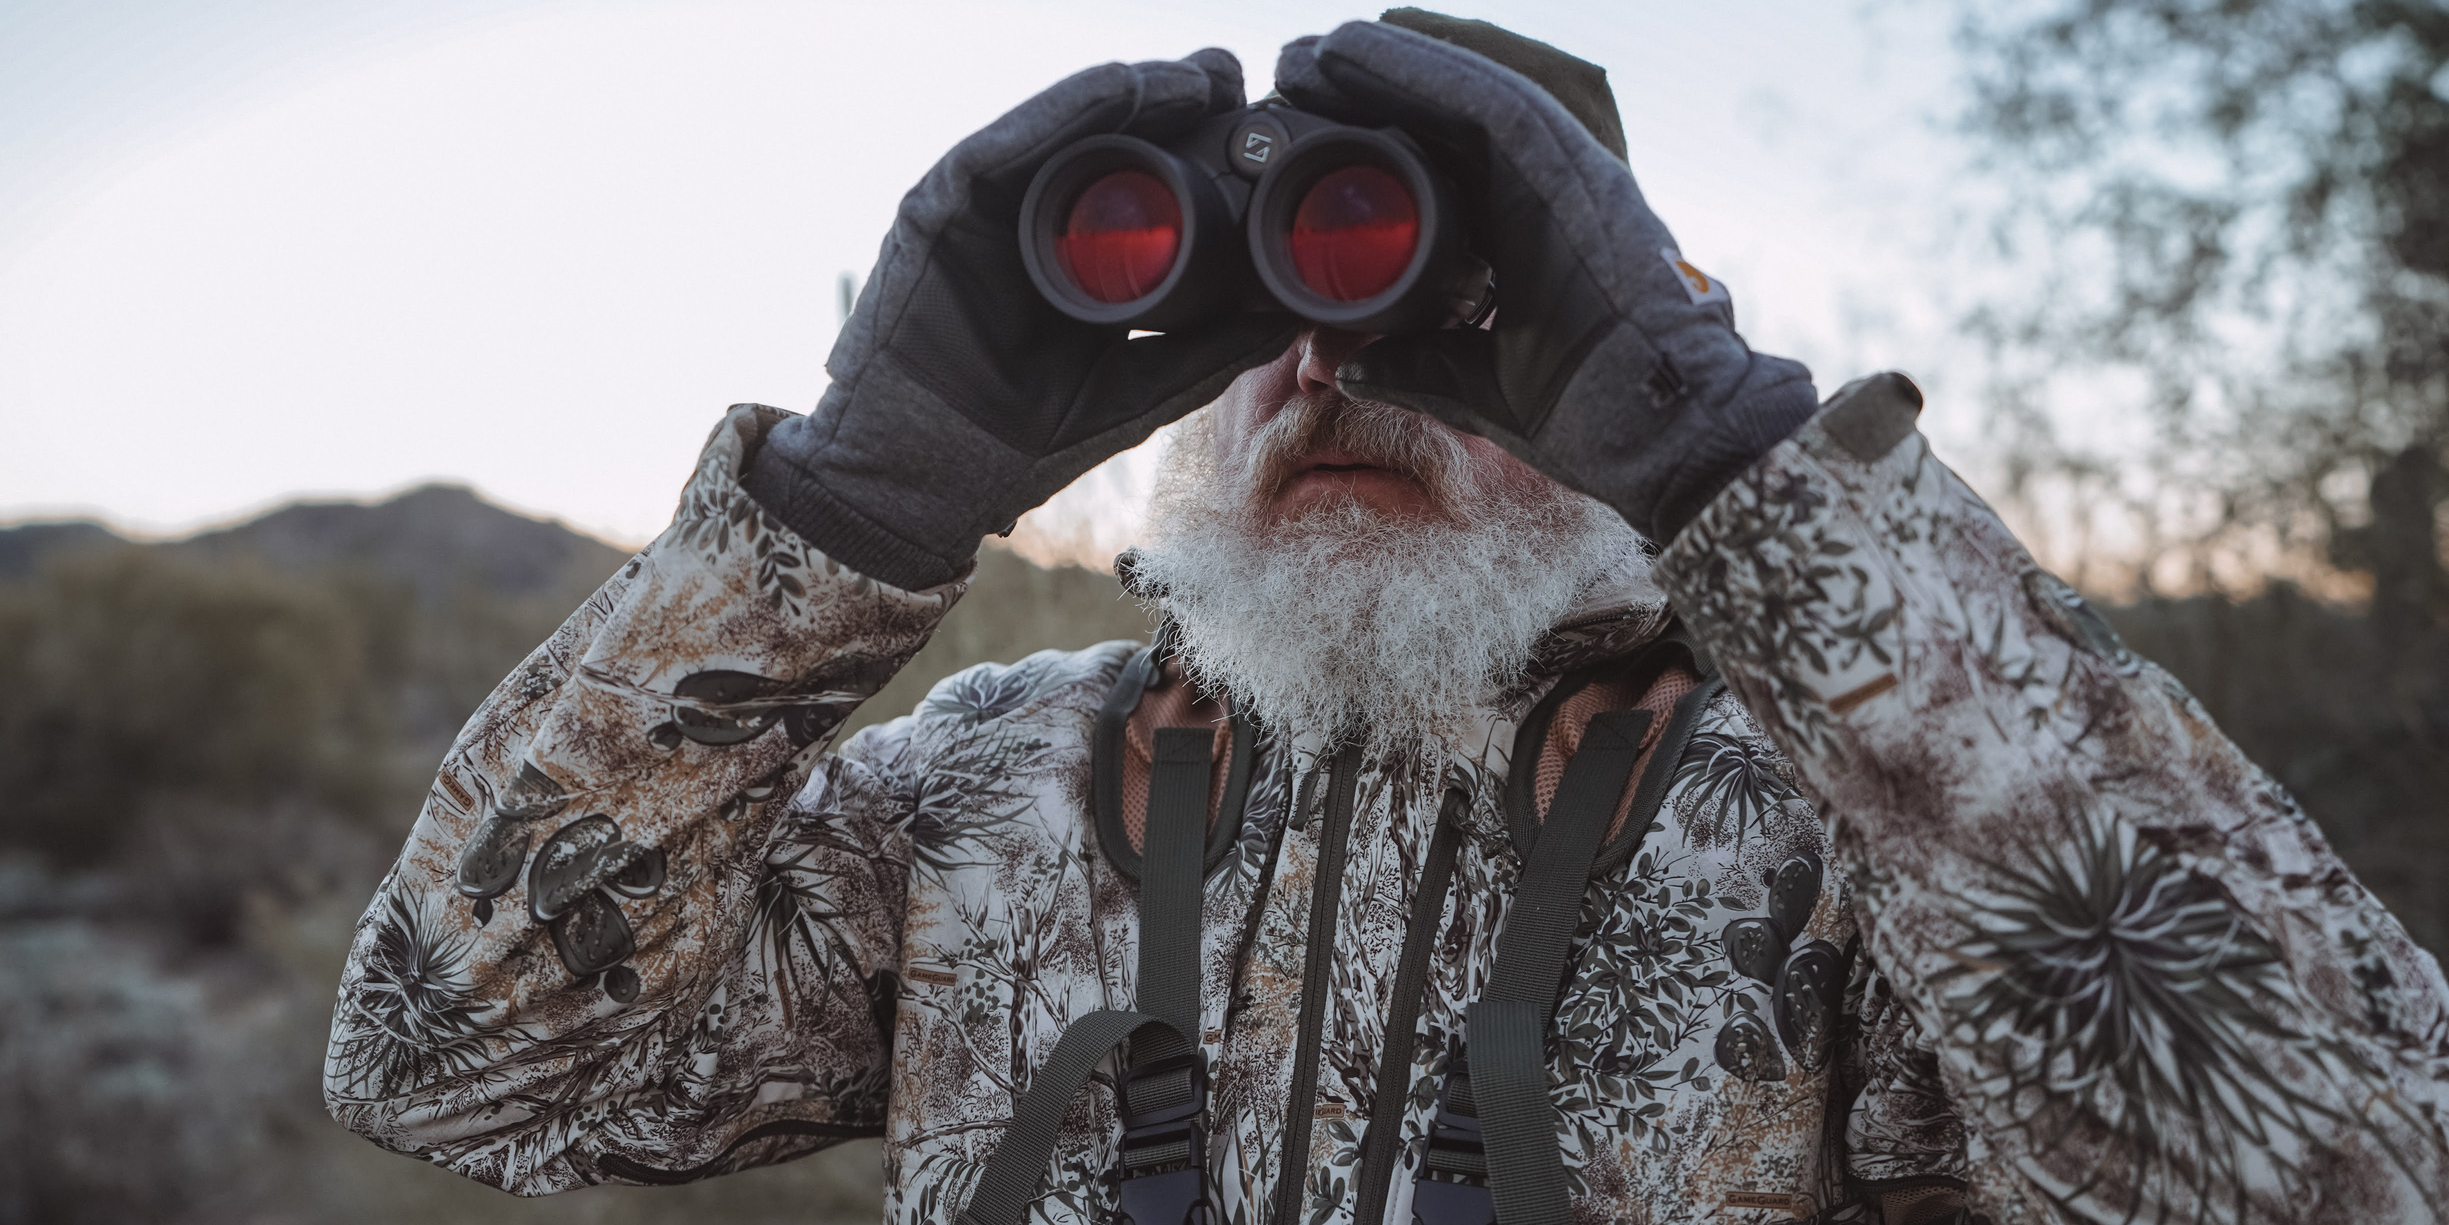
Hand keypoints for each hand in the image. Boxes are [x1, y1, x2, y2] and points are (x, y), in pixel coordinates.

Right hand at [744, 50, 1299, 590]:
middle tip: (1234, 76)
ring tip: (1196, 78)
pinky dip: (1059, 112)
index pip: (1141, 185)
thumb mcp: (1135, 391)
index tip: (1259, 123)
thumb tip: (1286, 322)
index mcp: (1076, 260)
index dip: (1199, 147)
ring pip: (1059, 131)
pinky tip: (1116, 90)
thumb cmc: (1018, 446)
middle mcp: (1029, 225)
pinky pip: (1000, 145)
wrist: (926, 482)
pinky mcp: (938, 211)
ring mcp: (983, 214)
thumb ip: (1206, 355)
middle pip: (1105, 143)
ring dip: (1130, 94)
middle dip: (1172, 104)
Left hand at [1273, 23, 1818, 541]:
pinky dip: (1423, 71)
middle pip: (1450, 112)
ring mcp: (1566, 172)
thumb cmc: (1588, 417)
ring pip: (1467, 88)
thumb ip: (1412, 365)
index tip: (1307, 118)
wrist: (1662, 437)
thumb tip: (1346, 367)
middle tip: (1295, 67)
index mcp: (1526, 228)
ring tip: (1313, 49)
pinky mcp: (1573, 172)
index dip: (1377, 128)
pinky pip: (1488, 101)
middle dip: (1372, 82)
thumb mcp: (1469, 384)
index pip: (1443, 157)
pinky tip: (1362, 48)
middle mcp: (1548, 186)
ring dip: (1385, 63)